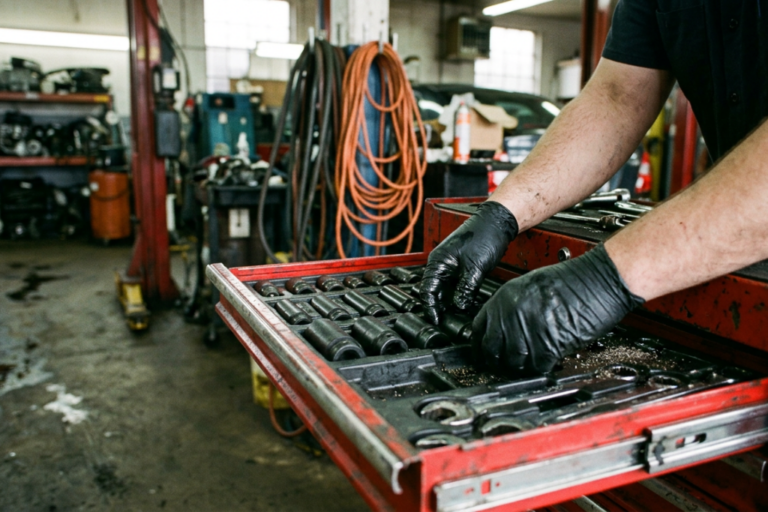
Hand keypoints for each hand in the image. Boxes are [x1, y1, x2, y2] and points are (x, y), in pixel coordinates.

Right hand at [419, 201, 517, 323]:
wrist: (497, 221)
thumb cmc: (484, 237)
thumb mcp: (475, 268)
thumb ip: (465, 289)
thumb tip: (459, 307)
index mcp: (437, 262)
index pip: (427, 291)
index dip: (431, 308)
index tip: (437, 322)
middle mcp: (440, 263)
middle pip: (434, 291)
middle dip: (440, 307)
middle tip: (448, 322)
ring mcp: (450, 264)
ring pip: (445, 288)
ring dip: (450, 301)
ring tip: (458, 316)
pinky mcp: (460, 265)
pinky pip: (455, 284)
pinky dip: (459, 294)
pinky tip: (466, 302)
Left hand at [472, 244, 644, 373]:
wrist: (597, 280)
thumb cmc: (571, 279)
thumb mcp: (530, 286)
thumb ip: (512, 307)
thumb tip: (503, 326)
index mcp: (504, 299)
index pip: (478, 330)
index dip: (480, 345)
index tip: (483, 354)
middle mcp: (511, 315)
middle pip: (491, 351)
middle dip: (496, 362)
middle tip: (503, 366)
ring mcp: (528, 331)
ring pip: (512, 363)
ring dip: (519, 368)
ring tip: (528, 365)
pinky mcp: (548, 345)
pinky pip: (536, 367)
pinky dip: (541, 369)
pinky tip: (546, 363)